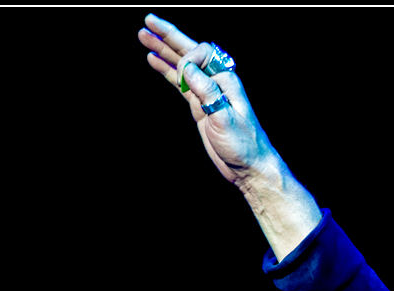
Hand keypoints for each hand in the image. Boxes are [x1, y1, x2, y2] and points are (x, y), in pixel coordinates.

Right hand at [138, 14, 274, 184]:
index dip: (188, 57)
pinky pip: (180, 82)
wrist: (249, 167)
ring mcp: (207, 93)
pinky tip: (153, 60)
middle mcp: (216, 82)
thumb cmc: (244, 145)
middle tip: (148, 21)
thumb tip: (188, 68)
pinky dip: (166, 70)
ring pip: (182, 65)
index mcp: (226, 81)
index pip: (203, 54)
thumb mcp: (226, 118)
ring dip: (163, 50)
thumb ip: (207, 92)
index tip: (181, 74)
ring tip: (144, 36)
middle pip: (190, 52)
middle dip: (169, 36)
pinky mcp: (200, 106)